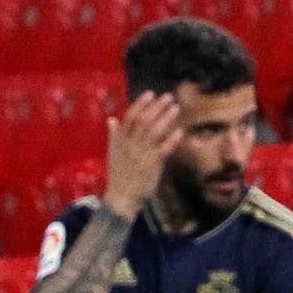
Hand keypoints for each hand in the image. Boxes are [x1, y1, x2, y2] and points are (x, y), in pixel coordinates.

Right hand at [105, 91, 184, 218]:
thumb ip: (114, 136)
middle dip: (156, 108)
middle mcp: (130, 145)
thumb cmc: (119, 176)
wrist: (121, 198)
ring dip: (165, 119)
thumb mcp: (113, 154)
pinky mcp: (152, 165)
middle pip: (143, 121)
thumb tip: (111, 119)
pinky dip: (171, 140)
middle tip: (168, 97)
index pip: (129, 118)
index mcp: (120, 141)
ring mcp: (141, 154)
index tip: (150, 94)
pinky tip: (180, 131)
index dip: (140, 105)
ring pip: (153, 132)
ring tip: (176, 108)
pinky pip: (163, 150)